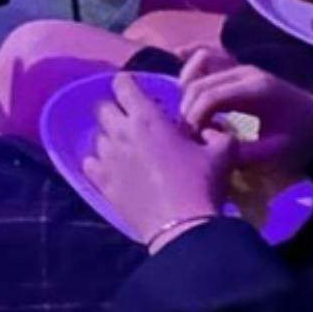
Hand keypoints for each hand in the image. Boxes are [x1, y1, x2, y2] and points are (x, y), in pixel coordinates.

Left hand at [82, 72, 230, 243]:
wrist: (183, 228)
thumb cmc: (202, 183)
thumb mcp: (223, 152)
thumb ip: (217, 134)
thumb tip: (211, 129)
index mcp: (147, 118)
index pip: (123, 85)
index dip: (127, 83)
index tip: (135, 89)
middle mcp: (121, 132)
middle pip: (103, 108)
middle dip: (116, 108)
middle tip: (133, 119)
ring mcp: (108, 158)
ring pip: (98, 136)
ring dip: (110, 137)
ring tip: (127, 147)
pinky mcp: (102, 183)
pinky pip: (90, 163)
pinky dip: (98, 162)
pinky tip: (112, 168)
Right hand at [178, 49, 312, 174]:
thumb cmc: (301, 138)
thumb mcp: (275, 152)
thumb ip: (242, 153)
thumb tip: (208, 147)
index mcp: (255, 90)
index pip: (210, 96)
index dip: (194, 117)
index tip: (190, 139)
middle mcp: (245, 71)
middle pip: (200, 82)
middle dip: (187, 107)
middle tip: (186, 133)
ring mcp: (242, 65)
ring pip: (200, 61)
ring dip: (186, 84)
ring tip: (187, 111)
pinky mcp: (239, 66)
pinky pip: (210, 52)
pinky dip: (193, 56)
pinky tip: (177, 57)